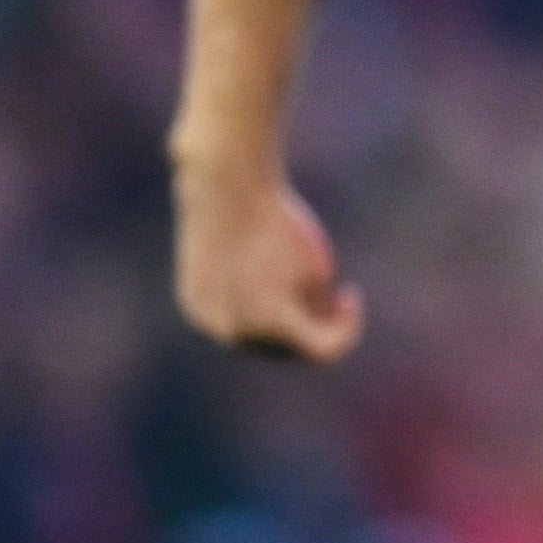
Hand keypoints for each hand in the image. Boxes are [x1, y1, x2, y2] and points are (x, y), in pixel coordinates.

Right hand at [172, 153, 366, 361]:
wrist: (225, 191)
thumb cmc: (279, 225)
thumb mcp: (317, 265)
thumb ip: (319, 310)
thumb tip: (309, 332)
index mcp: (275, 324)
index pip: (324, 351)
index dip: (347, 330)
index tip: (349, 295)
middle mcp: (237, 333)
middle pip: (287, 347)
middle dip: (309, 323)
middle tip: (324, 289)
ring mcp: (209, 321)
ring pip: (254, 336)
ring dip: (276, 318)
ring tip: (284, 273)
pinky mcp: (193, 305)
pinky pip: (227, 317)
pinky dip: (245, 305)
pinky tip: (251, 270)